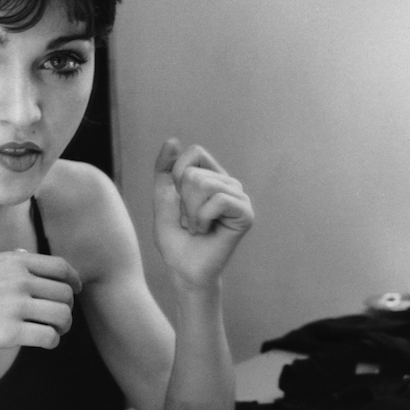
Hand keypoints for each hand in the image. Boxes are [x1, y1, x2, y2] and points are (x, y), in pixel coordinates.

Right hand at [0, 251, 81, 359]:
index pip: (61, 267)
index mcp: (15, 261)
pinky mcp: (10, 333)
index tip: (76, 290)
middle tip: (60, 319)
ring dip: (63, 326)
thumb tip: (29, 256)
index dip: (74, 280)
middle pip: (65, 294)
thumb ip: (10, 260)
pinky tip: (45, 343)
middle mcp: (20, 280)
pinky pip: (49, 337)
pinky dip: (52, 341)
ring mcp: (16, 306)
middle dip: (67, 307)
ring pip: (62, 316)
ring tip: (54, 332)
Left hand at [152, 138, 253, 289]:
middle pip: (194, 172)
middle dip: (183, 200)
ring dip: (191, 212)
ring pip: (204, 185)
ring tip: (198, 226)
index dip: (177, 176)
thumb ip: (165, 169)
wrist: (184, 269)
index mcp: (213, 176)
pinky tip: (206, 231)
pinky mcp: (246, 214)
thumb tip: (172, 140)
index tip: (179, 201)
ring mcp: (240, 198)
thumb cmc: (175, 238)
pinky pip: (218, 200)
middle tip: (190, 221)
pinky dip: (202, 218)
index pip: (194, 152)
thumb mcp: (163, 198)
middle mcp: (229, 183)